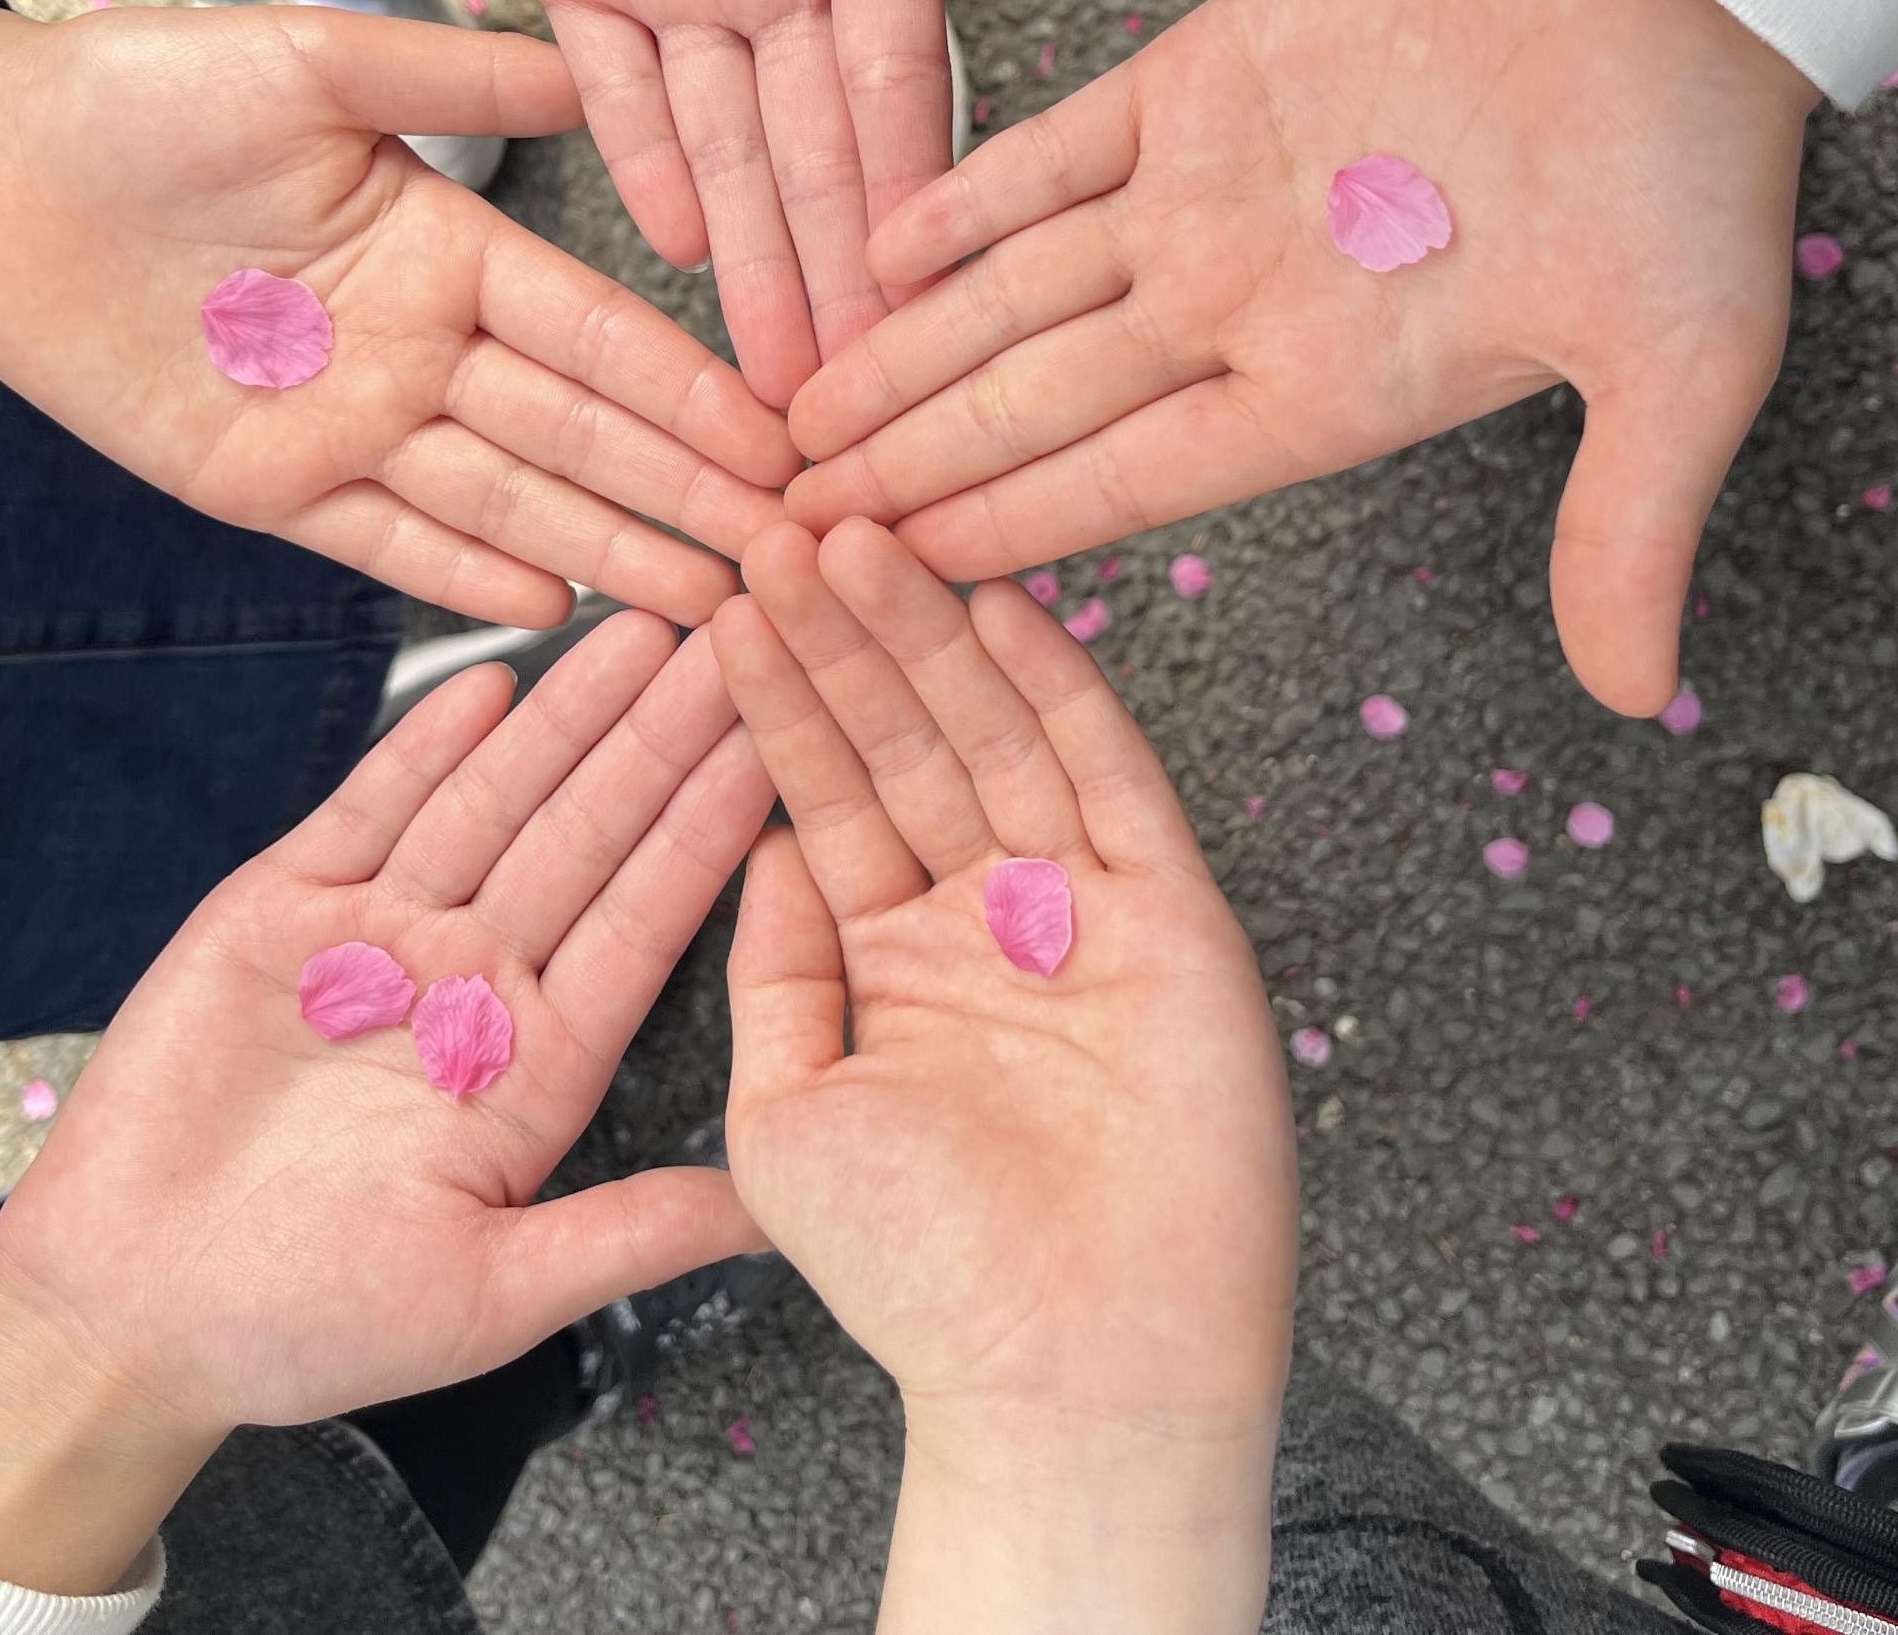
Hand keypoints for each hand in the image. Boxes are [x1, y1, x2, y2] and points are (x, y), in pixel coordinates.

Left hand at [0, 5, 799, 626]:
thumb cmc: (141, 95)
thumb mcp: (313, 63)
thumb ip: (454, 83)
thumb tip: (591, 72)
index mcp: (449, 246)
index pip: (597, 332)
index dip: (689, 385)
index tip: (784, 432)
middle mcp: (421, 346)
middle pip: (578, 433)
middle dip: (686, 491)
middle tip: (790, 546)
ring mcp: (351, 424)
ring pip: (506, 499)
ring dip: (608, 549)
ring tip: (707, 603)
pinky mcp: (269, 488)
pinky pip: (387, 540)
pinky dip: (465, 574)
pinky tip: (552, 605)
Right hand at [0, 613, 774, 1589]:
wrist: (129, 1315)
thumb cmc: (304, 1326)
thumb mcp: (493, 1295)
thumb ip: (629, 1238)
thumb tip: (775, 1219)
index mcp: (538, 1068)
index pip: (646, 927)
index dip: (710, 838)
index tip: (782, 753)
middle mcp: (472, 986)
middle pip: (587, 840)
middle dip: (661, 742)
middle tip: (741, 642)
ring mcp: (378, 939)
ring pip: (492, 804)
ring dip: (565, 718)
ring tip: (640, 632)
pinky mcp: (280, 911)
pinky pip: (368, 809)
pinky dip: (425, 746)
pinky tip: (495, 679)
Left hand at [408, 0, 1156, 405]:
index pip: (909, 76)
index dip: (928, 193)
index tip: (958, 309)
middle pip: (819, 145)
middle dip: (842, 277)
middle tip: (867, 404)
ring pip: (724, 141)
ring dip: (754, 258)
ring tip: (781, 378)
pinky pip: (607, 81)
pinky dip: (640, 159)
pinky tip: (679, 253)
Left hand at [713, 518, 1292, 1633]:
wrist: (1071, 1369)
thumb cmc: (922, 1277)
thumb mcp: (785, 1115)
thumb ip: (773, 973)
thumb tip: (760, 845)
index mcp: (889, 963)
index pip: (824, 798)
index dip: (778, 700)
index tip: (724, 603)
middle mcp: (985, 922)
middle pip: (905, 745)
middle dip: (842, 641)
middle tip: (784, 528)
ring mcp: (1082, 915)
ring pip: (995, 740)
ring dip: (928, 639)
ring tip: (859, 534)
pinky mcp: (1173, 919)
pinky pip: (1110, 781)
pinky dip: (1060, 691)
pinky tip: (1002, 606)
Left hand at [784, 0, 1822, 713]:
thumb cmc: (1689, 159)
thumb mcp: (1681, 364)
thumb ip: (1628, 525)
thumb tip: (1638, 695)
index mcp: (1331, 386)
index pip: (1131, 481)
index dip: (1012, 531)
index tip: (901, 584)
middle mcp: (1244, 302)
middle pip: (1038, 403)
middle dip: (910, 467)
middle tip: (786, 528)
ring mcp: (1206, 194)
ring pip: (1016, 292)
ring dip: (904, 352)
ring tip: (794, 416)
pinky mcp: (1194, 81)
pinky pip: (1045, 152)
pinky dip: (958, 196)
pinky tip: (872, 249)